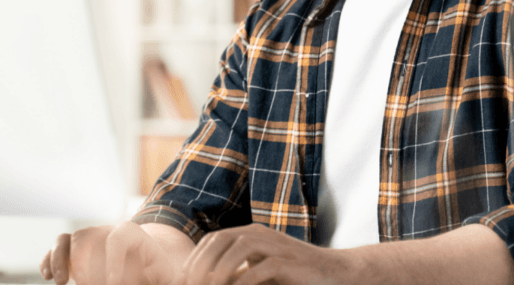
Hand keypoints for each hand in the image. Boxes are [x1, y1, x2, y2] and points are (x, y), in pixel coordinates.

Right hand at [39, 221, 180, 284]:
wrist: (145, 261)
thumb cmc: (157, 269)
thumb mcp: (166, 272)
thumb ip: (169, 276)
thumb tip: (168, 280)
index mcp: (134, 234)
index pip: (120, 236)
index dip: (113, 259)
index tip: (112, 284)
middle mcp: (108, 231)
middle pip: (90, 236)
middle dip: (85, 263)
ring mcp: (91, 238)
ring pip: (68, 238)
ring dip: (59, 258)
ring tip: (59, 281)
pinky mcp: (76, 250)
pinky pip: (58, 247)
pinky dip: (49, 259)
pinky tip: (48, 276)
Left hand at [180, 224, 357, 284]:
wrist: (332, 273)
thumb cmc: (292, 276)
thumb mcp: (259, 271)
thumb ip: (236, 274)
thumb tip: (203, 283)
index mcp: (250, 234)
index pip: (212, 240)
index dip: (193, 261)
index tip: (181, 283)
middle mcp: (260, 234)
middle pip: (220, 240)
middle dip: (200, 265)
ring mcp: (275, 246)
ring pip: (238, 248)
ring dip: (219, 271)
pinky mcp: (289, 262)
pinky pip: (261, 267)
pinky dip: (244, 281)